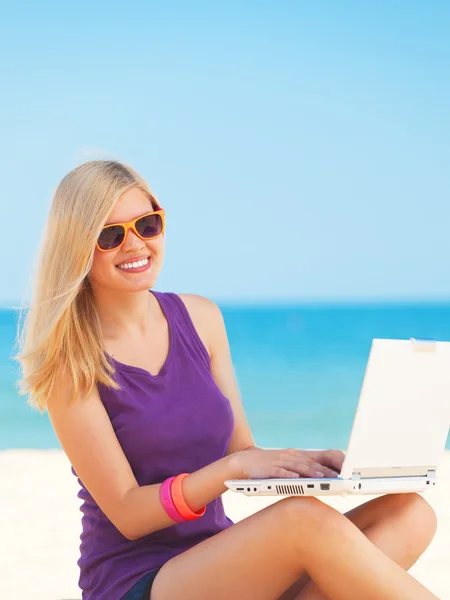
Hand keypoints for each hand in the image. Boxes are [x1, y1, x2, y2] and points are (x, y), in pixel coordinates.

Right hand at [230, 447, 344, 479]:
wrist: (244, 461)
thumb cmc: (268, 466)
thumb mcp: (286, 465)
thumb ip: (301, 469)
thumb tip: (320, 478)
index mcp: (295, 456)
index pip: (315, 460)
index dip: (329, 466)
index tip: (342, 473)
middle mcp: (289, 457)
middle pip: (309, 463)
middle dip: (324, 470)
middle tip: (338, 477)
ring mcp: (279, 462)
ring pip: (297, 467)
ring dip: (310, 472)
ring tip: (322, 478)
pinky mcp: (269, 469)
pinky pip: (280, 472)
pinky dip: (288, 475)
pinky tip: (296, 478)